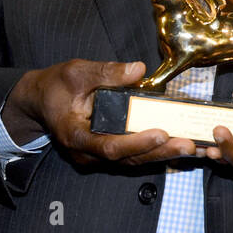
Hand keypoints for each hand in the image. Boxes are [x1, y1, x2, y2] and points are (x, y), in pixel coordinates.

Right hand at [2, 59, 198, 166]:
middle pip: (127, 159)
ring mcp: (96, 157)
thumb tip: (138, 70)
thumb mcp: (76, 72)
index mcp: (75, 135)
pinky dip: (156, 152)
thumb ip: (106, 72)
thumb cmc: (56, 86)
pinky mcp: (107, 154)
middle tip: (188, 145)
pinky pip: (133, 157)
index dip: (136, 142)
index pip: (109, 146)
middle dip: (159, 152)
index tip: (161, 132)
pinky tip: (179, 147)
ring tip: (192, 148)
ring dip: (163, 155)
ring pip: (133, 162)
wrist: (40, 101)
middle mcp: (86, 153)